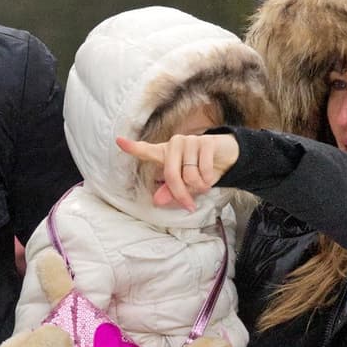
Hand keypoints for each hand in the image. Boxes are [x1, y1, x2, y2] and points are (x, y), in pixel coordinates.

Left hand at [116, 132, 240, 211]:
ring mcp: (190, 141)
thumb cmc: (201, 170)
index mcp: (166, 153)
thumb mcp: (186, 184)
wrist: (227, 157)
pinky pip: (203, 169)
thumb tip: (157, 200)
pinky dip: (207, 180)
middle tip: (188, 205)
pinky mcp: (206, 141)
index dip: (133, 147)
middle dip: (181, 194)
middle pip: (171, 175)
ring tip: (203, 183)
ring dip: (199, 186)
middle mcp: (175, 144)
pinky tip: (210, 177)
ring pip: (189, 175)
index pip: (147, 150)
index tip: (118, 141)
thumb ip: (171, 190)